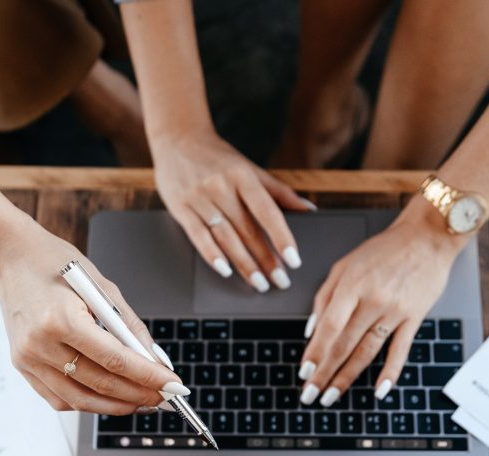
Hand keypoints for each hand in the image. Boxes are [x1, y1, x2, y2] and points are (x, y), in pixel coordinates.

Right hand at [0, 220, 186, 414]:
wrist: (10, 257)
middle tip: (164, 397)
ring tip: (142, 402)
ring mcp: (27, 359)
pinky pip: (59, 398)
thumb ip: (129, 326)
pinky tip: (110, 398)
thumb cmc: (54, 263)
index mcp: (61, 319)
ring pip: (80, 399)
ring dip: (116, 405)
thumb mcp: (101, 286)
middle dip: (138, 395)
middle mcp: (40, 344)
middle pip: (99, 383)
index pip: (114, 360)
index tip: (172, 385)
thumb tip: (154, 359)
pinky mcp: (22, 367)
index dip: (148, 377)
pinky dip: (88, 403)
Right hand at [151, 130, 311, 291]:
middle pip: (247, 230)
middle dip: (266, 259)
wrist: (178, 139)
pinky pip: (198, 236)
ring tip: (259, 283)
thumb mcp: (250, 169)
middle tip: (280, 281)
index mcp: (242, 176)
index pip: (267, 211)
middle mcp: (221, 187)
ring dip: (244, 263)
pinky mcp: (180, 208)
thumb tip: (309, 210)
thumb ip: (279, 192)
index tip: (293, 260)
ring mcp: (199, 198)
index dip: (281, 237)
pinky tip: (225, 270)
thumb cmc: (219, 158)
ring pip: (225, 237)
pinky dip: (212, 255)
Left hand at [297, 201, 466, 405]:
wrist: (427, 238)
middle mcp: (372, 300)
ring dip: (347, 377)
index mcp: (351, 285)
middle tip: (310, 395)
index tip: (304, 373)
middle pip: (344, 344)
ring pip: (366, 351)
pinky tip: (379, 390)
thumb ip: (324, 296)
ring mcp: (394, 311)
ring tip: (331, 396)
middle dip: (324, 373)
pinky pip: (400, 350)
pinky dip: (390, 372)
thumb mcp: (344, 265)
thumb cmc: (384, 250)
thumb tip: (310, 330)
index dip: (315, 352)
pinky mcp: (414, 318)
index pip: (328, 327)